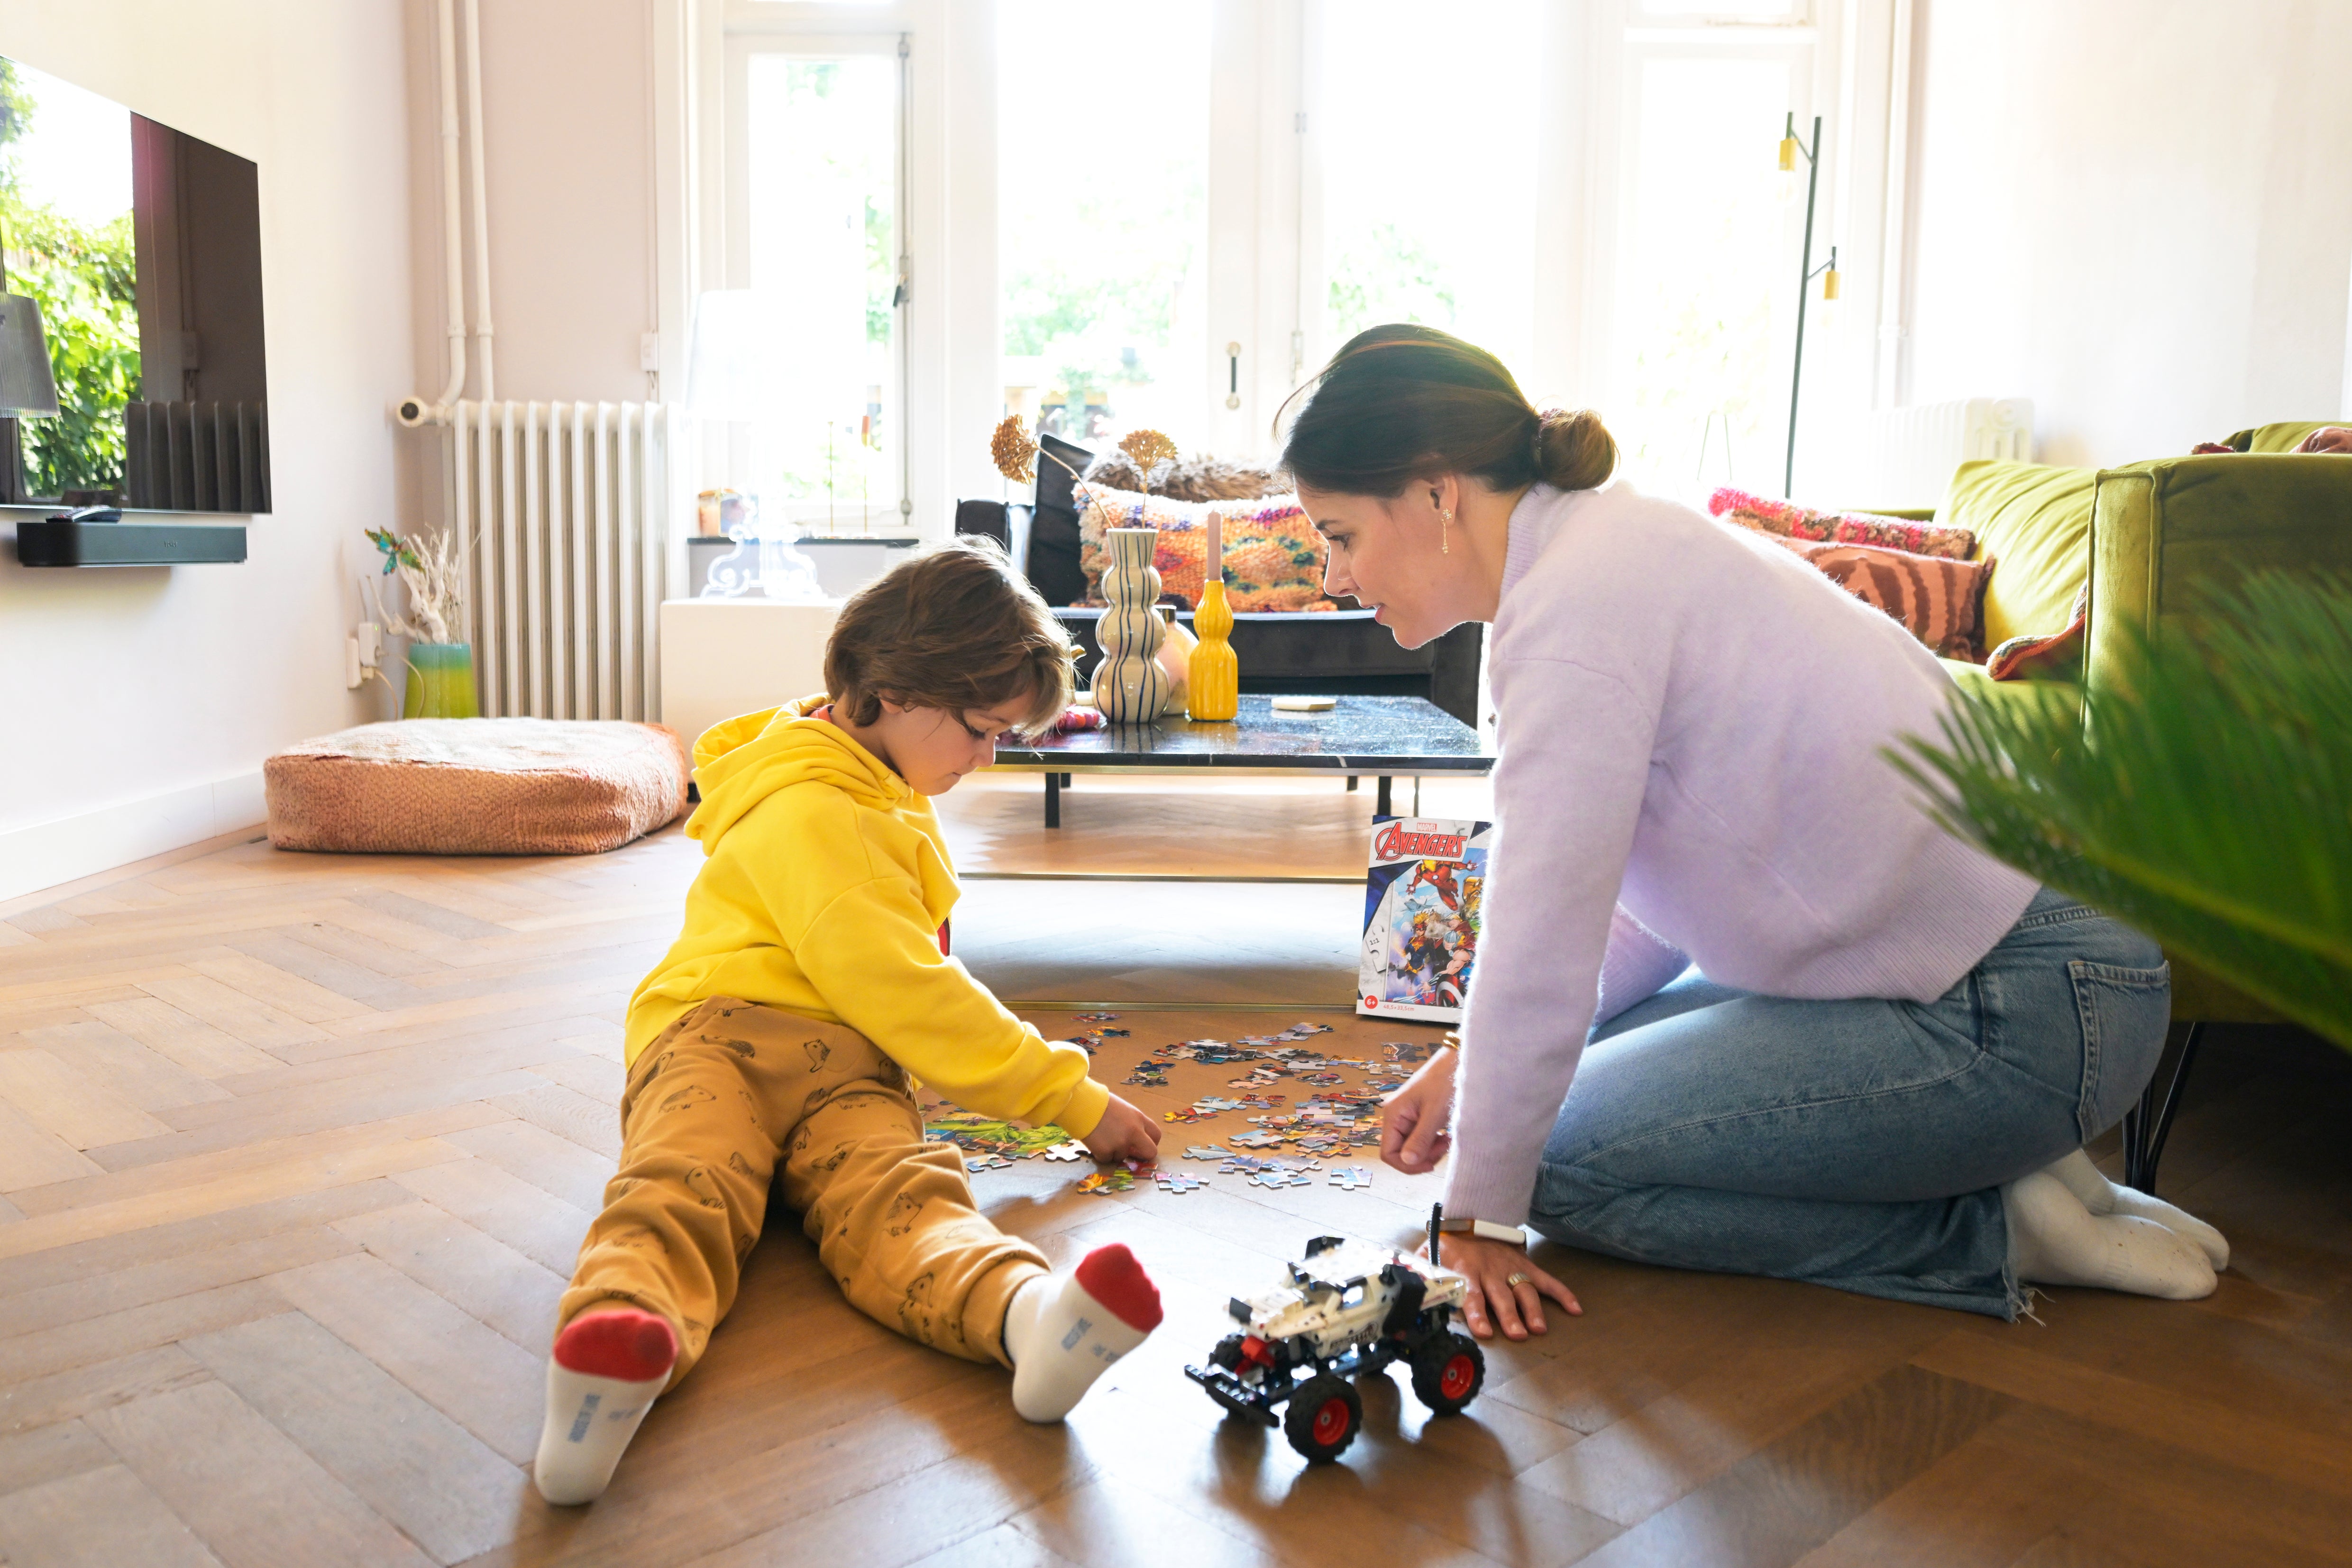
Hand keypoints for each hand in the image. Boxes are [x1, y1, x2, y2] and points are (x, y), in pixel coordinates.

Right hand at [1079, 1092, 1161, 1163]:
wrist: (1082, 1104)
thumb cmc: (1101, 1103)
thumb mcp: (1123, 1109)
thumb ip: (1131, 1123)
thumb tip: (1132, 1140)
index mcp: (1139, 1118)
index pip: (1156, 1134)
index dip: (1151, 1142)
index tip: (1143, 1145)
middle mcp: (1134, 1132)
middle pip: (1150, 1152)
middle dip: (1142, 1155)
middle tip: (1131, 1154)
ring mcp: (1120, 1143)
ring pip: (1122, 1156)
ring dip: (1113, 1151)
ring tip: (1102, 1136)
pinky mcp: (1106, 1152)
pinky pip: (1106, 1159)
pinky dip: (1100, 1154)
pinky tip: (1094, 1141)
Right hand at [1380, 1048, 1456, 1173]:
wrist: (1460, 1060)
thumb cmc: (1446, 1080)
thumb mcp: (1434, 1114)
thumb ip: (1420, 1139)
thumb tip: (1407, 1161)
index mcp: (1394, 1114)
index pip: (1388, 1153)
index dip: (1407, 1164)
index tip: (1430, 1164)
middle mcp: (1396, 1115)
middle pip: (1401, 1151)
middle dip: (1422, 1156)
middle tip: (1443, 1147)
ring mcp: (1407, 1115)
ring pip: (1412, 1145)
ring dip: (1429, 1149)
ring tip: (1447, 1139)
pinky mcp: (1419, 1115)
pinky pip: (1420, 1137)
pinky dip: (1433, 1141)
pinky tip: (1445, 1134)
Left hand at [1424, 1233, 1580, 1340]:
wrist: (1471, 1215)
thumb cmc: (1449, 1243)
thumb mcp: (1429, 1255)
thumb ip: (1421, 1274)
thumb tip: (1409, 1291)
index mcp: (1466, 1270)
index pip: (1471, 1294)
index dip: (1477, 1313)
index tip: (1484, 1331)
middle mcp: (1490, 1271)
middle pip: (1501, 1296)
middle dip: (1509, 1316)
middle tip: (1518, 1334)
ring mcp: (1510, 1268)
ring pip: (1523, 1290)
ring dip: (1532, 1309)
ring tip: (1538, 1328)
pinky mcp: (1525, 1265)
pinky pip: (1546, 1280)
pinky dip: (1562, 1293)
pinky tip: (1575, 1309)